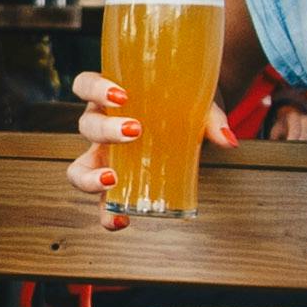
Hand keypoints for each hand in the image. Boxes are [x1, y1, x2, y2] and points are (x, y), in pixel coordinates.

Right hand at [62, 68, 224, 227]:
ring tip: (113, 181)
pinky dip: (107, 214)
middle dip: (106, 130)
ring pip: (78, 168)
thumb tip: (228, 140)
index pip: (85, 84)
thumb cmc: (185, 104)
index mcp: (111, 98)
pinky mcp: (115, 184)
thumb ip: (212, 119)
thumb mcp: (198, 103)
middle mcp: (101, 126)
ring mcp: (104, 157)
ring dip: (90, 177)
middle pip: (87, 125)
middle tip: (135, 131)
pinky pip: (101, 202)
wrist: (192, 121)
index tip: (121, 96)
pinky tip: (122, 221)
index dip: (94, 89)